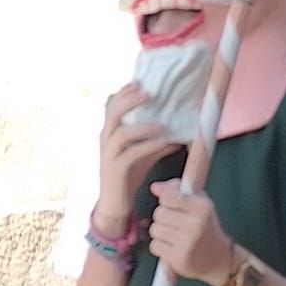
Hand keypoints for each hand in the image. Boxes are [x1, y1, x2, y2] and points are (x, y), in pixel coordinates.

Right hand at [97, 83, 180, 219]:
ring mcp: (108, 155)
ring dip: (142, 126)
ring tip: (162, 123)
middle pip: (112, 112)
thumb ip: (157, 143)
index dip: (123, 92)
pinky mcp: (115, 169)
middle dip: (129, 100)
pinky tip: (163, 142)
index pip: (111, 105)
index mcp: (110, 132)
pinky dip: (147, 146)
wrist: (114, 204)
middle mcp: (105, 140)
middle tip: (148, 93)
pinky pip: (130, 154)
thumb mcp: (143, 156)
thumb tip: (180, 134)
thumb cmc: (128, 176)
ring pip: (121, 133)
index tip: (139, 81)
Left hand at [148, 179, 234, 285]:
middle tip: (176, 223)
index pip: (168, 196)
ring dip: (161, 232)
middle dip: (164, 217)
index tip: (172, 204)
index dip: (165, 200)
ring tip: (175, 235)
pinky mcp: (179, 258)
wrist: (218, 258)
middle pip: (159, 213)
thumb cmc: (204, 225)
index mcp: (203, 207)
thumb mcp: (198, 202)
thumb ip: (176, 190)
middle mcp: (196, 224)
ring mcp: (188, 242)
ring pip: (155, 229)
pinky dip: (160, 247)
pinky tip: (173, 247)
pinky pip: (155, 246)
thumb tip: (154, 187)